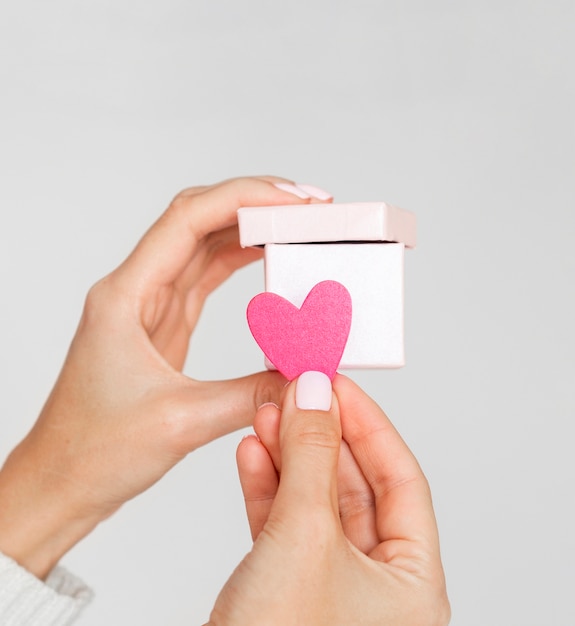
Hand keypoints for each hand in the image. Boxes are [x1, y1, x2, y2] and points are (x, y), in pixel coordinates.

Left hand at [0, 176, 331, 577]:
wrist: (61, 481)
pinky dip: (242, 260)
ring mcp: (151, 305)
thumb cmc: (93, 451)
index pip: (190, 219)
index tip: (296, 201)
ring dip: (253, 228)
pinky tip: (271, 256)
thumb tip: (306, 375)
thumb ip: (252, 393)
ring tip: (300, 225)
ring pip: (206, 243)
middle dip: (257, 203)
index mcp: (126, 296)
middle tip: (310, 206)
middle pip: (200, 219)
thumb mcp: (181, 422)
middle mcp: (136, 289)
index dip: (247, 199)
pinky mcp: (166, 324)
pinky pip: (208, 276)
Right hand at [208, 373, 449, 625]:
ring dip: (289, 456)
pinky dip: (267, 487)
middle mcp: (378, 583)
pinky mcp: (288, 589)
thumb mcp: (303, 538)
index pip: (399, 477)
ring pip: (314, 502)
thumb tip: (315, 391)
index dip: (367, 423)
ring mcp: (330, 585)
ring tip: (268, 413)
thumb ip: (311, 458)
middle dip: (321, 435)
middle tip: (296, 390)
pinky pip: (284, 525)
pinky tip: (253, 454)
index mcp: (411, 580)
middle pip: (353, 485)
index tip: (337, 382)